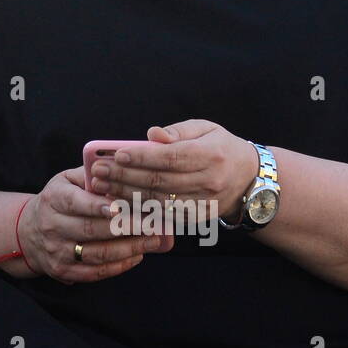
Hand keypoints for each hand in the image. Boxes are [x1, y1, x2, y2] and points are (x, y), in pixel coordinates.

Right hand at [16, 167, 171, 283]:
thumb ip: (90, 174)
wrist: (29, 233)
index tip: (120, 207)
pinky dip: (119, 265)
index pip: (75, 202)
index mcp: (53, 199)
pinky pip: (95, 272)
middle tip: (152, 224)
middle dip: (126, 228)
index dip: (97, 206)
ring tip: (153, 240)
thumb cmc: (58, 201)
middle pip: (91, 230)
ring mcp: (57, 251)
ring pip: (96, 253)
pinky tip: (137, 255)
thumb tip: (120, 171)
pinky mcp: (63, 270)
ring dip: (129, 248)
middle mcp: (52, 226)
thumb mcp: (66, 180)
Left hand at [87, 120, 258, 217]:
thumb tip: (152, 134)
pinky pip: (164, 215)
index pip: (171, 157)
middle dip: (125, 176)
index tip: (117, 154)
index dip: (142, 156)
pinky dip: (139, 209)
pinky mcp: (197, 218)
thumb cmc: (220, 147)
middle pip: (160, 181)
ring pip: (158, 201)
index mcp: (211, 155)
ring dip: (126, 194)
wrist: (249, 179)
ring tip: (101, 186)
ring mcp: (204, 203)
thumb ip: (178, 131)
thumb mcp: (205, 129)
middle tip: (97, 171)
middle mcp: (209, 181)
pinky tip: (118, 201)